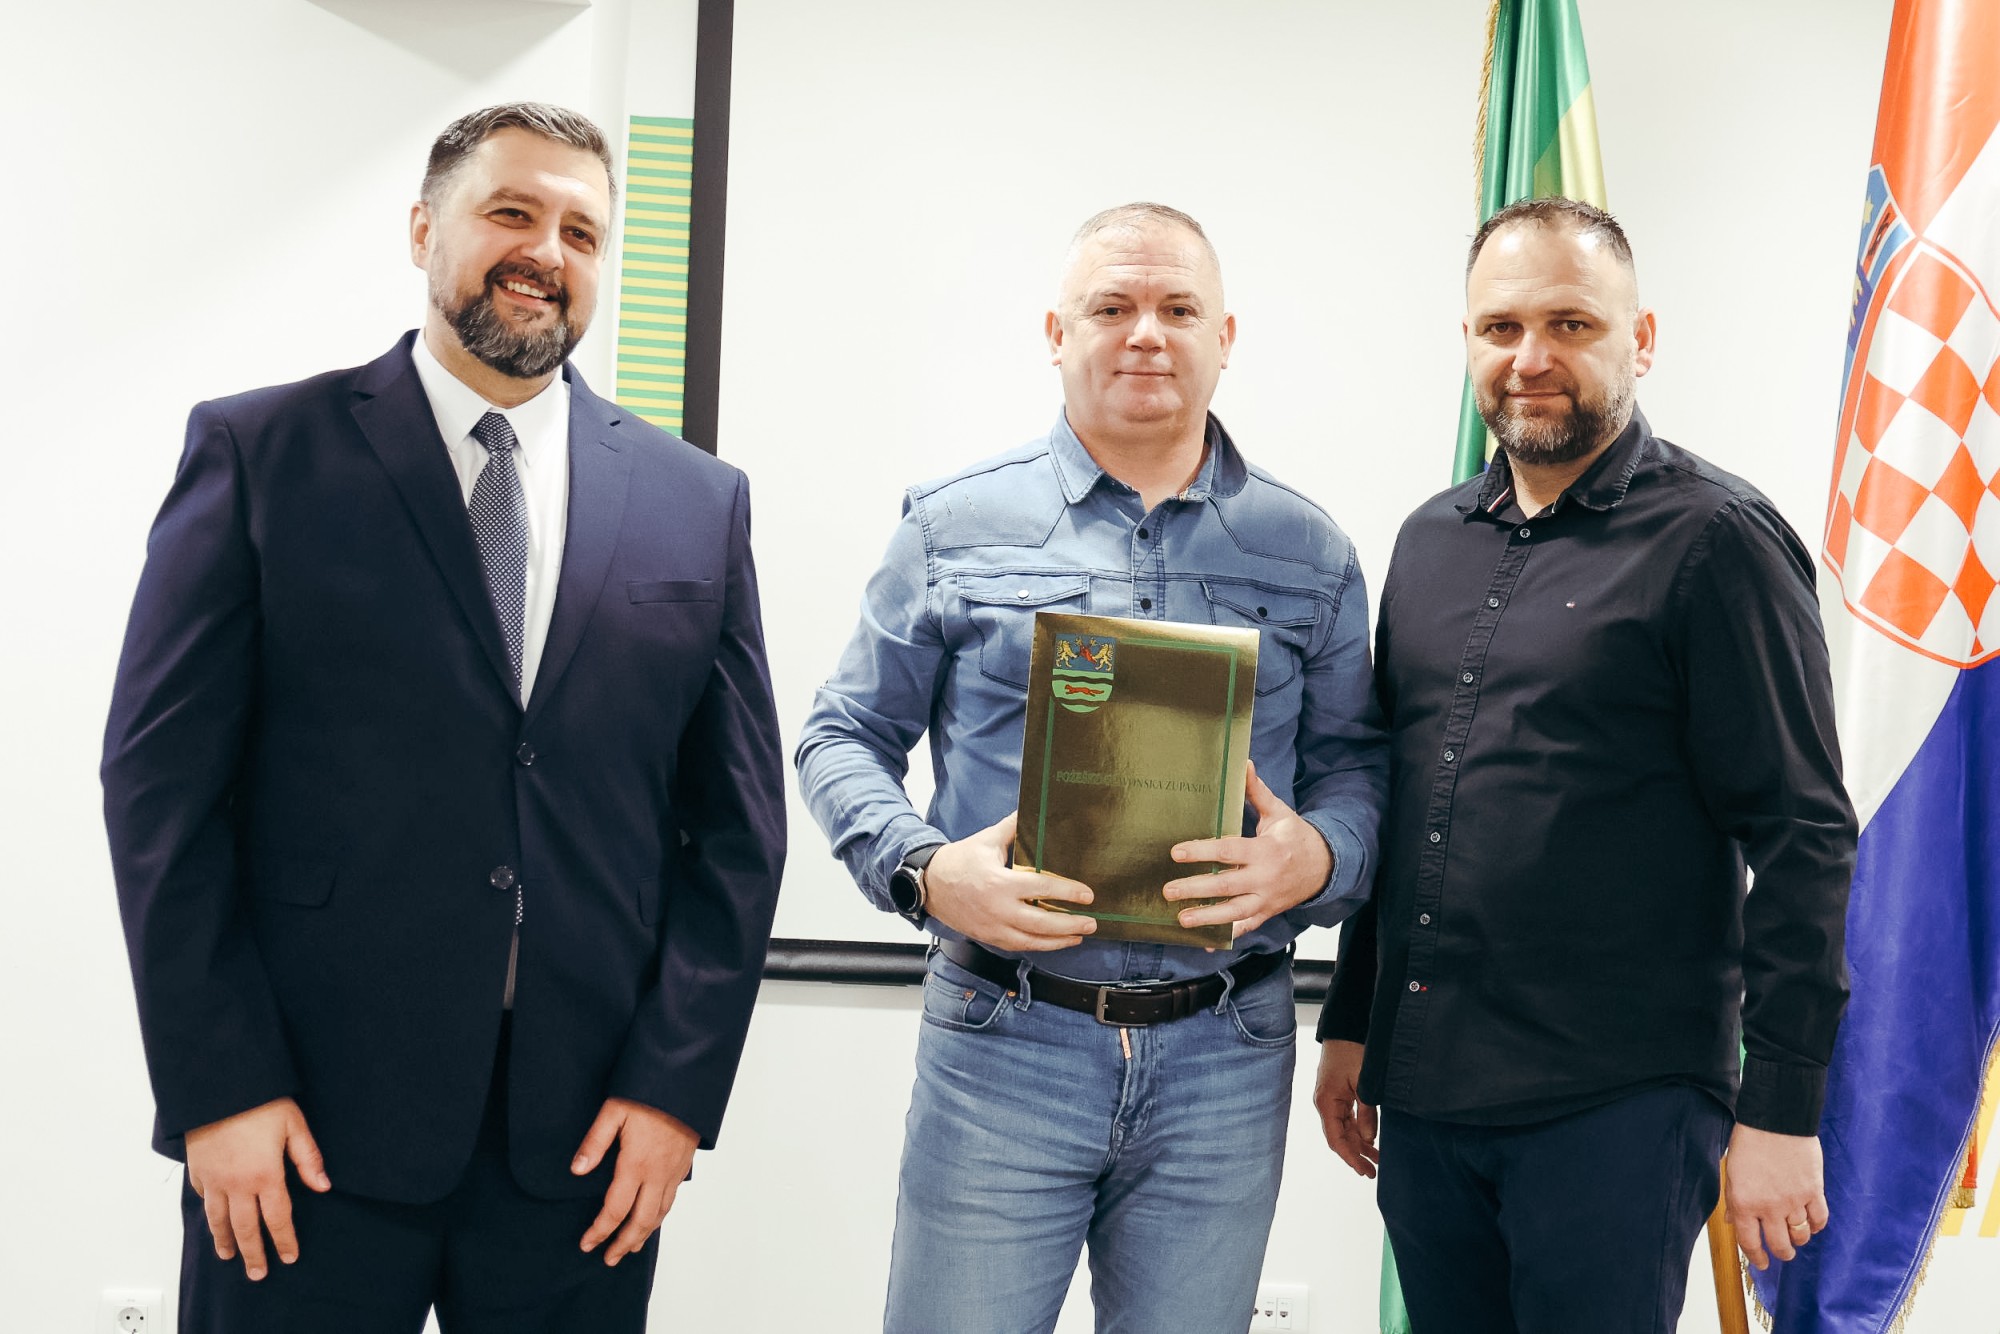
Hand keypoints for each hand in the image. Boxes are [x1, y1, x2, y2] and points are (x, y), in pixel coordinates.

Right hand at [185, 1097, 330, 1279]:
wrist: (218, 1086)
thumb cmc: (260, 1101)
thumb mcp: (294, 1125)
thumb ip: (308, 1158)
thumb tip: (323, 1187)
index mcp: (266, 1176)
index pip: (277, 1218)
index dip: (284, 1240)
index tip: (289, 1257)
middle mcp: (237, 1184)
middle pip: (246, 1228)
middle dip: (253, 1253)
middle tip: (258, 1273)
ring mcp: (214, 1180)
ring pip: (218, 1220)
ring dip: (224, 1241)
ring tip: (229, 1256)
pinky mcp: (197, 1171)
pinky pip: (203, 1198)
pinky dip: (209, 1212)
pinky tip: (213, 1218)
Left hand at [574, 1098, 700, 1264]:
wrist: (687, 1082)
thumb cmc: (649, 1093)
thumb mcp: (614, 1110)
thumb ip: (595, 1142)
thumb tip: (576, 1171)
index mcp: (636, 1164)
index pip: (615, 1210)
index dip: (600, 1231)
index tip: (587, 1244)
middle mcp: (656, 1174)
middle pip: (641, 1221)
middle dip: (624, 1243)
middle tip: (609, 1259)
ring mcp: (673, 1172)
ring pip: (660, 1214)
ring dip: (644, 1234)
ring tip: (631, 1247)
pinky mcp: (683, 1165)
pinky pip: (671, 1200)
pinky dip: (660, 1217)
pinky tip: (653, 1218)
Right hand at [924, 812, 1096, 952]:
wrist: (930, 884)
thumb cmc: (960, 860)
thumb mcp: (987, 839)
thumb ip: (1014, 826)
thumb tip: (1033, 807)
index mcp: (999, 882)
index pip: (1041, 889)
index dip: (1067, 892)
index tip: (1087, 894)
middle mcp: (998, 909)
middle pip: (1041, 922)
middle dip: (1070, 924)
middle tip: (1092, 922)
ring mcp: (993, 927)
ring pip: (1032, 941)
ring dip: (1059, 940)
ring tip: (1080, 936)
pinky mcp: (989, 937)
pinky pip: (1019, 946)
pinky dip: (1040, 945)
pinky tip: (1055, 941)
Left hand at [1163, 761, 1331, 936]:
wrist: (1325, 868)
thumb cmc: (1297, 837)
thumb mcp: (1279, 813)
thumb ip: (1257, 792)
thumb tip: (1243, 763)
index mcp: (1266, 850)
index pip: (1229, 851)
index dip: (1202, 852)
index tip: (1176, 852)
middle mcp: (1265, 878)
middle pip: (1226, 885)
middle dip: (1196, 889)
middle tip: (1168, 891)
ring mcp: (1266, 899)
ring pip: (1234, 912)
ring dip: (1207, 918)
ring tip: (1181, 919)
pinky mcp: (1267, 913)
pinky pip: (1245, 928)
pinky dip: (1226, 937)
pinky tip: (1205, 942)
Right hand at [1313, 1040, 1378, 1178]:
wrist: (1345, 1028)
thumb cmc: (1352, 1050)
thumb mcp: (1364, 1083)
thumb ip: (1367, 1113)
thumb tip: (1370, 1139)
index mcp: (1326, 1102)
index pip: (1336, 1139)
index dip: (1350, 1158)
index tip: (1364, 1171)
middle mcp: (1326, 1103)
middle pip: (1339, 1137)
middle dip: (1356, 1154)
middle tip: (1373, 1170)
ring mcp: (1331, 1098)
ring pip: (1344, 1128)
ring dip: (1359, 1143)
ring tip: (1376, 1157)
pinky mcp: (1339, 1092)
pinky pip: (1347, 1117)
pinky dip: (1358, 1129)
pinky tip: (1370, 1137)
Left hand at [1725, 1123, 1828, 1268]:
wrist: (1776, 1120)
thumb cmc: (1750, 1141)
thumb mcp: (1732, 1172)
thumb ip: (1734, 1201)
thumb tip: (1732, 1223)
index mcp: (1743, 1202)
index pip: (1749, 1242)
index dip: (1756, 1257)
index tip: (1762, 1263)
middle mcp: (1768, 1207)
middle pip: (1780, 1245)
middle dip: (1782, 1254)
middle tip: (1784, 1253)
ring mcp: (1793, 1201)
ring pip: (1800, 1235)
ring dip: (1799, 1239)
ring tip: (1796, 1235)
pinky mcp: (1813, 1192)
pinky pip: (1820, 1219)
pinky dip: (1817, 1226)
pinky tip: (1813, 1223)